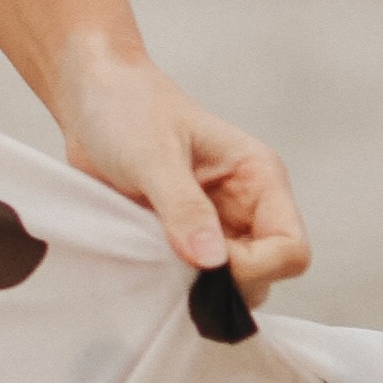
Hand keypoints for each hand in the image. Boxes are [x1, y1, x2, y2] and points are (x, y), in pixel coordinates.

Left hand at [51, 45, 306, 293]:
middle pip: (265, 275)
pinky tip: (146, 264)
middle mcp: (246, 206)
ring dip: (196, 287)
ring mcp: (214, 225)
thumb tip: (214, 261)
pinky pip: (192, 278)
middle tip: (175, 266)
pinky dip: (174, 283)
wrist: (91, 95)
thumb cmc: (129, 107)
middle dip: (226, 283)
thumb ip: (184, 208)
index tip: (207, 264)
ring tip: (157, 260)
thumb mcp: (154, 155)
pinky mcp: (182, 237)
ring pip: (229, 284)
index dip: (257, 267)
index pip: (290, 248)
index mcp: (259, 178)